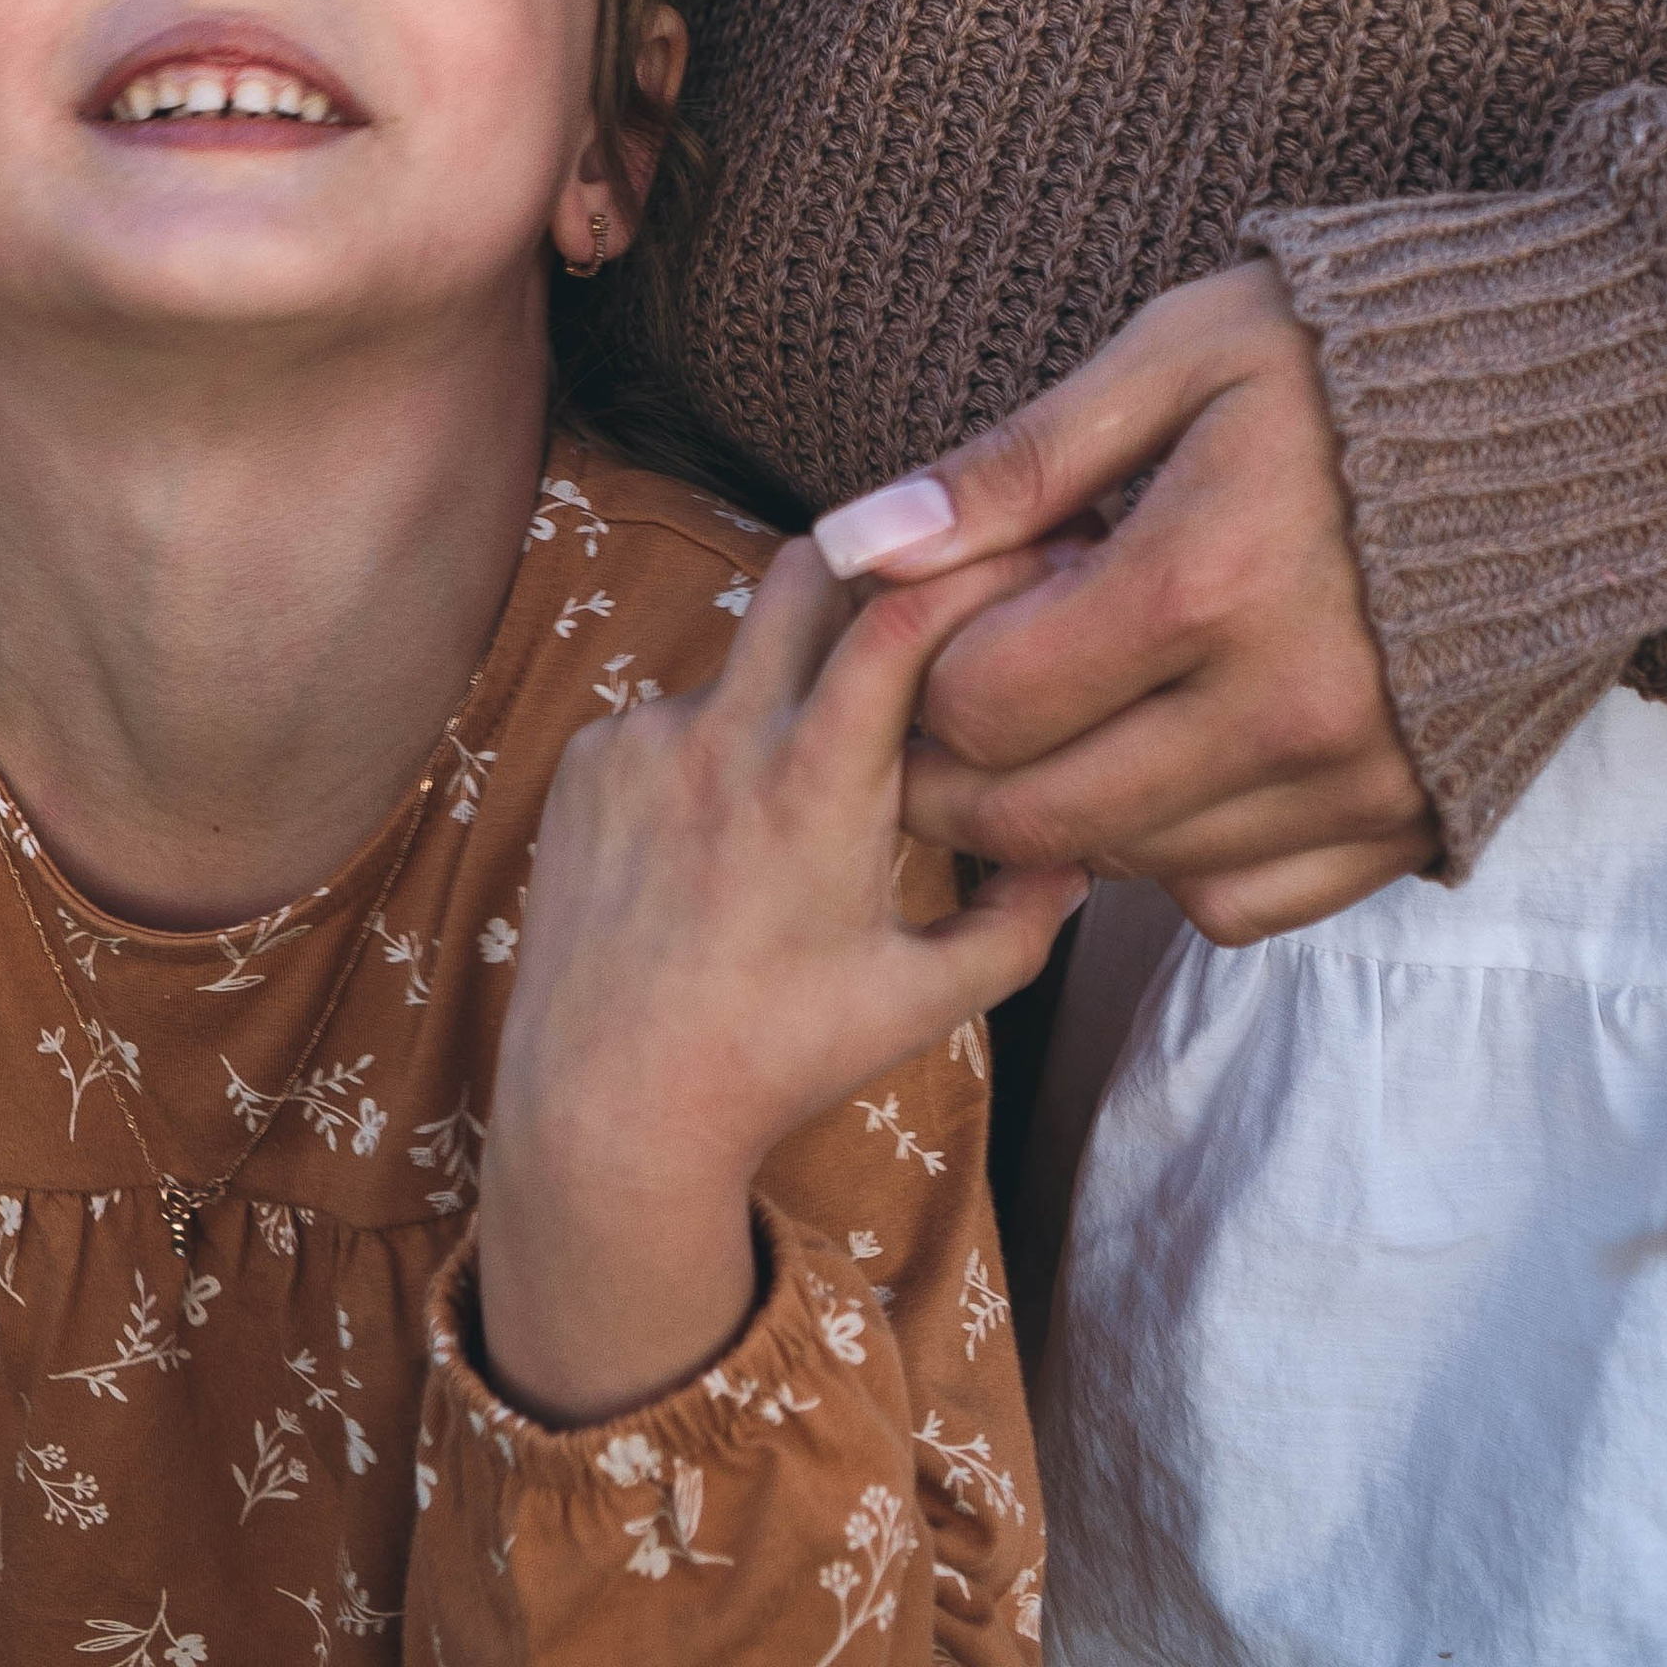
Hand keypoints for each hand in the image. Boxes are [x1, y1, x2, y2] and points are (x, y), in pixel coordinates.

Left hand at [475, 539, 1086, 1425]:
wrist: (607, 1106)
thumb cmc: (777, 1059)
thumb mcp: (920, 1002)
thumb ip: (1017, 922)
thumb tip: (1081, 851)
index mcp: (815, 781)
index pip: (899, 614)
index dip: (966, 568)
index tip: (1014, 560)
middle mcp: (723, 733)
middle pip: (809, 569)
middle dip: (873, 570)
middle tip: (916, 616)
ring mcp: (642, 737)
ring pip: (741, 656)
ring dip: (790, 687)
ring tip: (803, 792)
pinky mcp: (586, 758)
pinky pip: (671, 714)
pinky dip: (713, 748)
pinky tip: (718, 838)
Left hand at [819, 260, 1437, 943]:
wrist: (1572, 402)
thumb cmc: (1352, 357)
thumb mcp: (1174, 358)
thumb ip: (1013, 464)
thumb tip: (857, 541)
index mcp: (1207, 582)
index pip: (982, 703)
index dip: (924, 666)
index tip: (943, 606)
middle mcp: (1282, 712)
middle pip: (1036, 813)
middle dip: (956, 765)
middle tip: (957, 682)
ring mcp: (1354, 783)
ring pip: (1129, 866)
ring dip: (1060, 805)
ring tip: (1067, 699)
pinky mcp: (1408, 822)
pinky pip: (1238, 900)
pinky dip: (1173, 852)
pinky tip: (1163, 751)